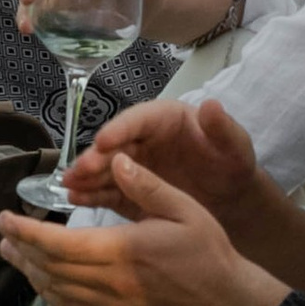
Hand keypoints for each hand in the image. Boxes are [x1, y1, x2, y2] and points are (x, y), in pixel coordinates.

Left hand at [0, 148, 283, 305]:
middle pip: (50, 270)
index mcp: (124, 252)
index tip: (5, 217)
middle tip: (3, 231)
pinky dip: (52, 296)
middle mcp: (112, 285)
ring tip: (14, 254)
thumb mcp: (184, 209)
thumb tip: (116, 158)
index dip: (26, 232)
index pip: (59, 245)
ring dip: (31, 273)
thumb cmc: (209, 255)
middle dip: (21, 249)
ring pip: (58, 294)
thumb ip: (146, 184)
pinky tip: (45, 284)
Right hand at [57, 93, 261, 224]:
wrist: (231, 200)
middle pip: (116, 144)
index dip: (120, 129)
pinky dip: (92, 194)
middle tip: (80, 169)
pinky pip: (108, 190)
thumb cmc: (232, 164)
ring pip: (106, 167)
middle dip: (97, 156)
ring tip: (69, 184)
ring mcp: (135, 166)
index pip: (138, 120)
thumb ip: (223, 128)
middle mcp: (144, 139)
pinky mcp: (130, 191)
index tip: (103, 140)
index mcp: (165, 119)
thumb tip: (210, 105)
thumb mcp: (235, 146)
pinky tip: (75, 199)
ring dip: (87, 175)